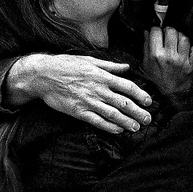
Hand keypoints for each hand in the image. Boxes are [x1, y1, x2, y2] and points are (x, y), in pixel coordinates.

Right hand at [8, 54, 154, 133]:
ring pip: (112, 114)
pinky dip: (109, 127)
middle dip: (138, 112)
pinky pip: (97, 121)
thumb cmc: (66, 65)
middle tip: (148, 119)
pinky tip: (118, 131)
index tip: (149, 102)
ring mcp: (88, 101)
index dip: (140, 95)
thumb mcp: (89, 60)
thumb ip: (110, 65)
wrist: (43, 75)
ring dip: (127, 122)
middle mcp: (97, 89)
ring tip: (137, 128)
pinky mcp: (78, 111)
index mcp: (102, 75)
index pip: (127, 86)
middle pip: (123, 102)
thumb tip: (127, 67)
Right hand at [143, 26, 192, 96]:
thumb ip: (146, 47)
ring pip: (184, 37)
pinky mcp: (192, 66)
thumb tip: (147, 31)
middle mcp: (169, 56)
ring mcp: (182, 61)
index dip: (156, 30)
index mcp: (155, 55)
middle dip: (169, 31)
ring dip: (181, 38)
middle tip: (168, 37)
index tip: (157, 33)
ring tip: (178, 44)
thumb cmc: (156, 79)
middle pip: (171, 30)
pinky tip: (188, 51)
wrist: (170, 96)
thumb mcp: (146, 64)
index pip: (156, 30)